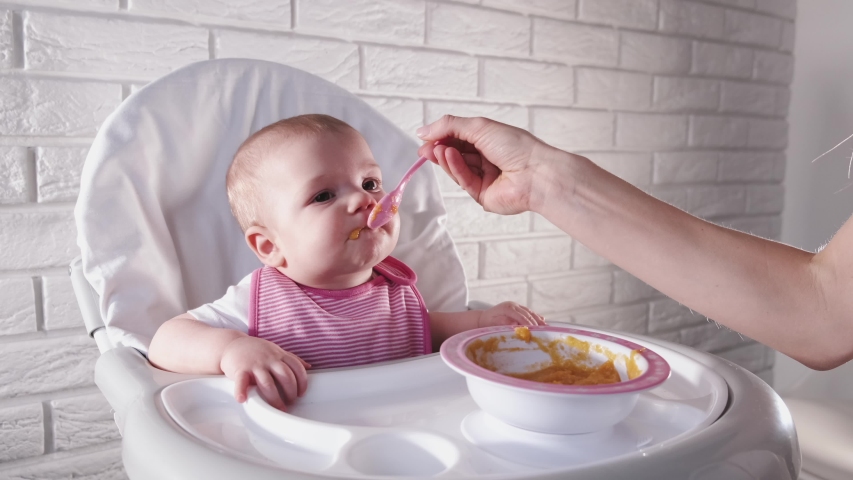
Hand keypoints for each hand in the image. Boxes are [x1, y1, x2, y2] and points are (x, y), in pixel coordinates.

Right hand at [220, 335, 310, 410]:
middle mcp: (269, 359)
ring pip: (267, 383)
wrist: (231, 345)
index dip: (302, 382)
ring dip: (274, 398)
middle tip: (290, 402)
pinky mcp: (240, 370)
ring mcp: (255, 364)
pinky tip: (242, 399)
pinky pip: (242, 381)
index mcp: (279, 355)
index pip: (296, 367)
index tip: (301, 393)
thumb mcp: (275, 350)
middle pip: (285, 376)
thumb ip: (291, 358)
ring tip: (278, 408)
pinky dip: (241, 391)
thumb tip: (308, 366)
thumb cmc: (256, 350)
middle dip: (290, 392)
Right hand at [416, 115, 559, 214]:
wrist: (536, 173)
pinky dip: (456, 169)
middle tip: (424, 148)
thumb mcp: (479, 126)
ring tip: (438, 150)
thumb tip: (423, 131)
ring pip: (457, 169)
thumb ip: (449, 126)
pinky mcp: (482, 195)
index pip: (458, 138)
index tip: (425, 137)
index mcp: (489, 141)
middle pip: (455, 155)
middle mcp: (486, 159)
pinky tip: (450, 157)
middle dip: (439, 150)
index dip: (441, 137)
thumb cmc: (516, 146)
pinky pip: (464, 181)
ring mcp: (484, 178)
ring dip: (446, 159)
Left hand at [478, 301, 545, 327]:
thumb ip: (502, 323)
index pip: (520, 316)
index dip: (528, 323)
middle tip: (544, 330)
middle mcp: (512, 305)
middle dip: (536, 322)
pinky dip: (535, 316)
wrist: (483, 317)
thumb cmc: (487, 323)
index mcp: (507, 308)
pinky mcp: (517, 308)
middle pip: (527, 313)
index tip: (535, 330)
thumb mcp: (492, 323)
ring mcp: (515, 305)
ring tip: (546, 326)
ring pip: (529, 311)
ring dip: (538, 319)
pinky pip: (528, 311)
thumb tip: (514, 323)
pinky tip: (542, 320)